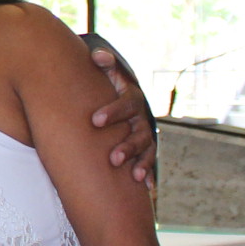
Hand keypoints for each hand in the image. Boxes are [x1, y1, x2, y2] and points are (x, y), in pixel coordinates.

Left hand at [87, 49, 156, 185]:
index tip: (95, 121)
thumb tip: (97, 56)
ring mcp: (145, 133)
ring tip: (133, 176)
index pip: (127, 103)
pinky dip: (149, 174)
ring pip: (146, 149)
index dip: (113, 111)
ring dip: (141, 162)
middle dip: (127, 146)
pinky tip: (147, 189)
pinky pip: (149, 161)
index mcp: (132, 97)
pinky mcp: (145, 147)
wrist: (119, 95)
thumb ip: (104, 62)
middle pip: (139, 131)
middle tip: (113, 158)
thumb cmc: (107, 85)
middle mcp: (141, 116)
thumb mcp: (108, 72)